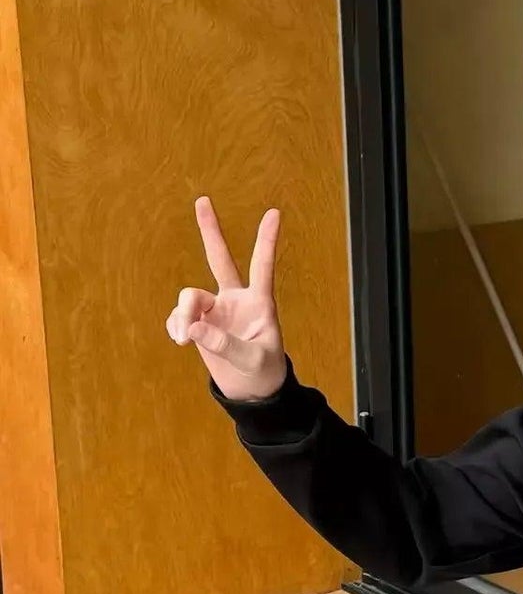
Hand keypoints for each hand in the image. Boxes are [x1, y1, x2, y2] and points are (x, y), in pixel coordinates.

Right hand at [165, 196, 286, 401]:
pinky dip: (176, 325)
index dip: (267, 240)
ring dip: (182, 314)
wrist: (251, 392)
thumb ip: (224, 344)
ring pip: (190, 297)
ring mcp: (216, 310)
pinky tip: (180, 339)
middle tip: (203, 200)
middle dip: (211, 231)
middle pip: (220, 259)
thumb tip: (193, 328)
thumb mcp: (251, 361)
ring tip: (183, 339)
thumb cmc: (263, 373)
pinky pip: (180, 316)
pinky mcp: (200, 323)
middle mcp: (236, 300)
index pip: (263, 266)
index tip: (275, 212)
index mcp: (259, 303)